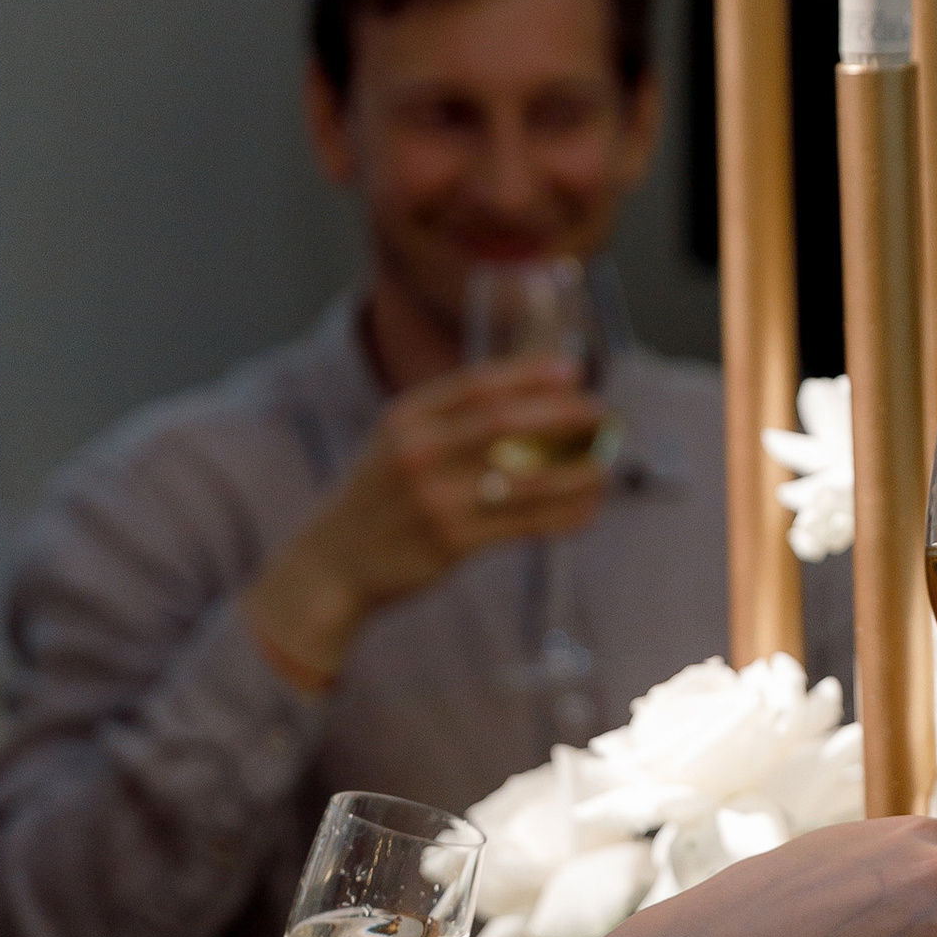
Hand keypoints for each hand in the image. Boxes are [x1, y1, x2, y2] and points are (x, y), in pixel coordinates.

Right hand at [240, 359, 610, 684]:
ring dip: (575, 471)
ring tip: (605, 466)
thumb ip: (450, 418)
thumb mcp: (398, 443)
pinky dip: (562, 516)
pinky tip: (588, 511)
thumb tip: (530, 396)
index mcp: (406, 418)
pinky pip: (522, 524)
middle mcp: (418, 452)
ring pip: (524, 478)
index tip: (573, 371)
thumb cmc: (380, 498)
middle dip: (562, 415)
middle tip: (601, 415)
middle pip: (505, 423)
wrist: (331, 565)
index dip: (530, 374)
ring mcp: (434, 499)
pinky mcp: (450, 543)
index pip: (477, 384)